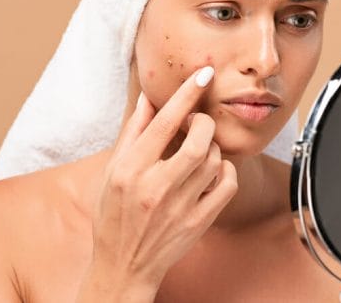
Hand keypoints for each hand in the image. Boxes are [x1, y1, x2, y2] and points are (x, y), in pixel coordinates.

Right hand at [82, 66, 237, 297]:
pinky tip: (213, 171)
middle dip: (205, 123)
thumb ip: (134, 132)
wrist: (123, 266)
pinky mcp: (198, 222)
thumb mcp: (112, 171)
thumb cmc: (113, 214)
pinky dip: (227, 171)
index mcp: (130, 170)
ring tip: (200, 150)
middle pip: (199, 140)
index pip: (164, 122)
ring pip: (214, 161)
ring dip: (213, 147)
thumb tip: (149, 96)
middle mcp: (155, 187)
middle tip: (198, 123)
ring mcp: (180, 207)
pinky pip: (227, 186)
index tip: (204, 73)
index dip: (186, 94)